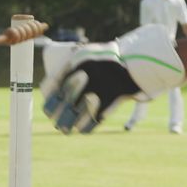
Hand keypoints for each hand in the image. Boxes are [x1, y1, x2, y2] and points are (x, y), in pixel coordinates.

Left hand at [41, 26, 184, 133]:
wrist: (139, 60)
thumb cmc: (111, 59)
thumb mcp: (91, 55)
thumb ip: (73, 67)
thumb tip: (52, 87)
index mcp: (78, 61)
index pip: (57, 83)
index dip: (51, 99)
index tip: (48, 109)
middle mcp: (86, 72)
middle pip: (66, 98)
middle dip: (59, 114)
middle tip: (55, 123)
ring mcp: (99, 84)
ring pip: (79, 109)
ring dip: (70, 123)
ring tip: (65, 130)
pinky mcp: (112, 95)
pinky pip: (96, 115)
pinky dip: (88, 125)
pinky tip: (83, 130)